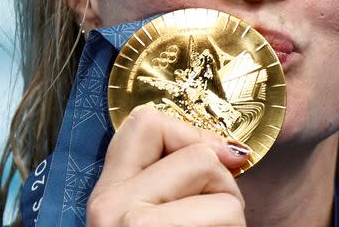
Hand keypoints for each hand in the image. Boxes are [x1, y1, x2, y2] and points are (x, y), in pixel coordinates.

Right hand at [87, 105, 249, 225]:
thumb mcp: (158, 215)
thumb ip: (180, 176)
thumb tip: (232, 150)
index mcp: (106, 195)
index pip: (144, 121)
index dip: (189, 136)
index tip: (209, 170)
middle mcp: (107, 205)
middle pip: (196, 153)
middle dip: (222, 187)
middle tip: (208, 224)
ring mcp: (130, 221)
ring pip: (216, 180)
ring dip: (231, 215)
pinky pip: (227, 214)